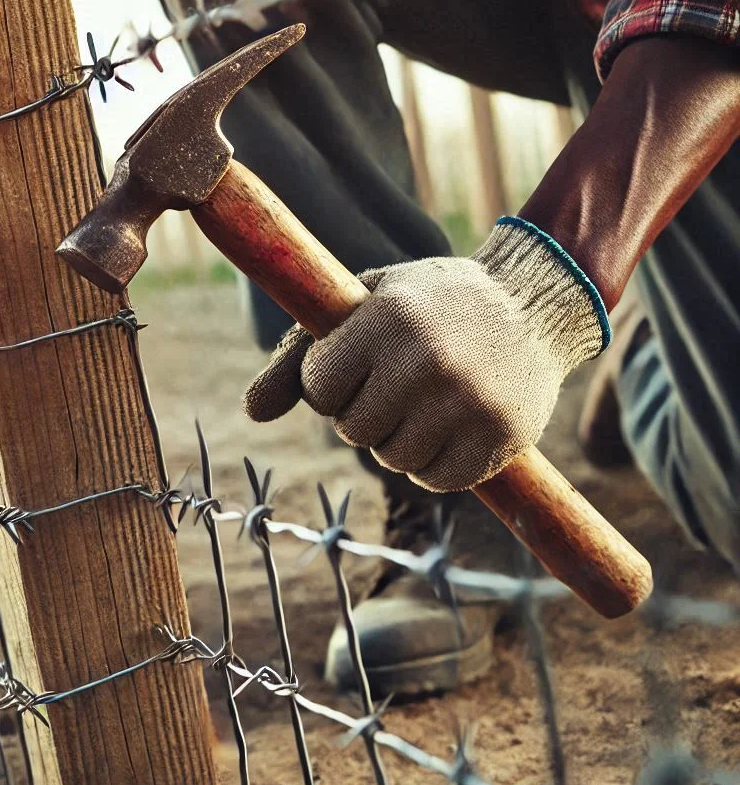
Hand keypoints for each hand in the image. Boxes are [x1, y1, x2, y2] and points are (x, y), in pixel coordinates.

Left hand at [244, 220, 607, 491]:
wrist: (534, 304)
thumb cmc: (429, 305)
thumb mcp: (363, 305)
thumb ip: (299, 356)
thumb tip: (250, 413)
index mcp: (387, 319)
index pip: (318, 389)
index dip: (331, 383)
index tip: (358, 365)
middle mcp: (427, 361)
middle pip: (352, 431)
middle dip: (365, 413)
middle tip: (397, 382)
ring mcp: (467, 402)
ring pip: (392, 460)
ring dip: (399, 439)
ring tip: (427, 400)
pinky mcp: (500, 437)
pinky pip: (437, 480)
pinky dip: (435, 464)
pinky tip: (451, 426)